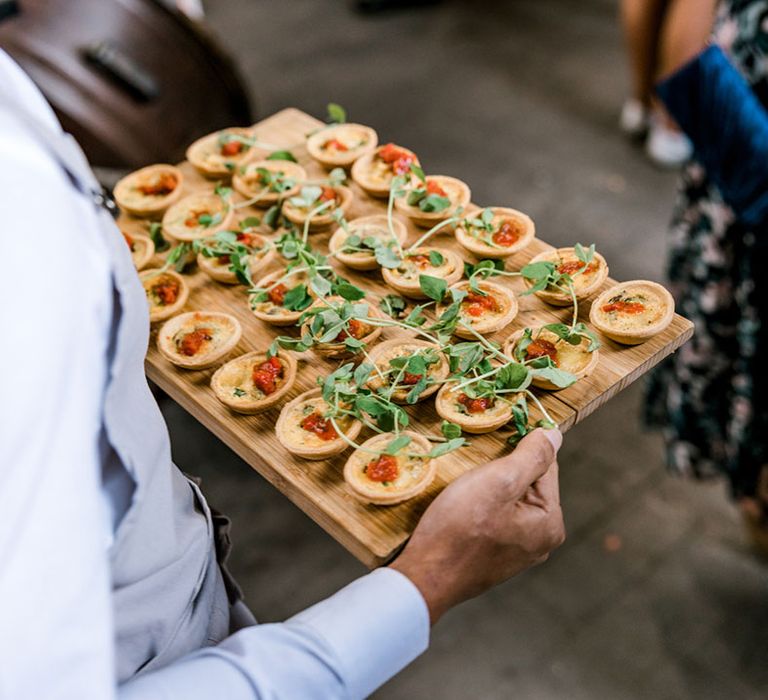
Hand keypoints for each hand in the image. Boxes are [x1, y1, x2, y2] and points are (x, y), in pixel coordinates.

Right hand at [390, 428, 564, 623]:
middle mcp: (541, 542)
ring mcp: (518, 553)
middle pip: (527, 484)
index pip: (545, 466)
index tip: (489, 454)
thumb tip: (555, 434)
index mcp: (551, 523)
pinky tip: (460, 513)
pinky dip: (479, 509)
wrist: (423, 577)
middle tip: (472, 477)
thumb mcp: (498, 481)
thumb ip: (531, 456)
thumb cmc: (459, 528)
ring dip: (488, 490)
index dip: (516, 452)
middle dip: (501, 473)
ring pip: (507, 501)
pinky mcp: (495, 559)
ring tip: (463, 495)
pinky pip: (494, 519)